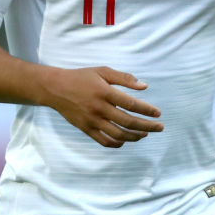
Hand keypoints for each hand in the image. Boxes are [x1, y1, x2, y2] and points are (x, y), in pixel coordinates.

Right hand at [43, 66, 163, 147]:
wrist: (55, 88)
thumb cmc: (81, 77)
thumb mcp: (102, 71)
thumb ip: (124, 78)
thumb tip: (144, 86)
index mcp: (104, 92)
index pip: (131, 104)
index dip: (147, 110)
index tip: (158, 113)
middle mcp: (99, 108)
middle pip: (128, 122)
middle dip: (147, 126)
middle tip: (159, 127)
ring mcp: (92, 120)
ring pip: (118, 135)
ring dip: (135, 137)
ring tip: (144, 134)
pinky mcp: (85, 129)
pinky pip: (104, 141)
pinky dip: (117, 143)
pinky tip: (125, 140)